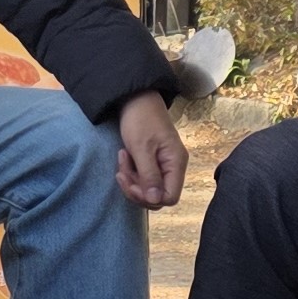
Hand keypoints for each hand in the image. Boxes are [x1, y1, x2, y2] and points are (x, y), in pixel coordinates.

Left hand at [116, 90, 187, 208]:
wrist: (136, 98)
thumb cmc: (141, 119)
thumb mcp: (142, 148)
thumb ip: (149, 176)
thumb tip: (155, 200)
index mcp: (176, 163)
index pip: (170, 197)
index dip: (149, 197)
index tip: (132, 184)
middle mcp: (173, 167)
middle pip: (157, 196)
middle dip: (136, 189)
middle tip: (121, 173)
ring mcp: (163, 165)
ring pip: (148, 189)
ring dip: (131, 180)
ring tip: (121, 160)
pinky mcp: (153, 162)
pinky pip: (143, 178)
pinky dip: (131, 173)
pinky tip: (124, 157)